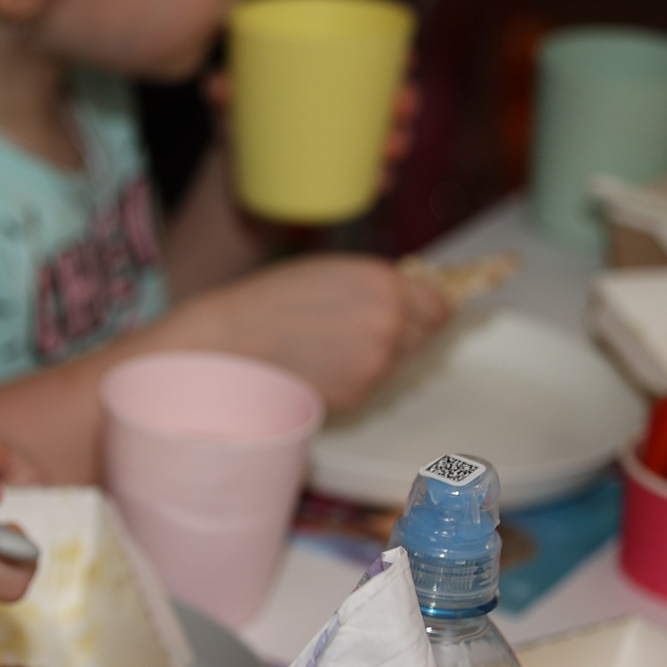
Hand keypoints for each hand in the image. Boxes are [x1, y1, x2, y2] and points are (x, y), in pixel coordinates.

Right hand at [167, 252, 448, 410]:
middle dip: (402, 332)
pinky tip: (318, 366)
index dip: (423, 308)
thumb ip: (380, 285)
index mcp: (384, 284)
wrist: (227, 347)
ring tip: (326, 346)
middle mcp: (390, 324)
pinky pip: (371, 385)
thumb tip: (417, 300)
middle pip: (425, 337)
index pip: (439, 306)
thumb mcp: (331, 271)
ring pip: (396, 363)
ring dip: (374, 356)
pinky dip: (353, 378)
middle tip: (355, 330)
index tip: (408, 312)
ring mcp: (376, 364)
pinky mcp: (358, 395)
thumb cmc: (268, 302)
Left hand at [206, 69, 418, 203]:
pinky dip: (376, 181)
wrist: (236, 198)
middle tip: (404, 105)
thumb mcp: (229, 118)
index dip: (397, 64)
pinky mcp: (338, 186)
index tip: (409, 60)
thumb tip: (217, 83)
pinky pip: (366, 181)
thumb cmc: (239, 142)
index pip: (372, 71)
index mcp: (326, 93)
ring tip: (394, 146)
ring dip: (398, 141)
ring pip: (384, 142)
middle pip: (387, 106)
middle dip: (404, 103)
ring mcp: (343, 154)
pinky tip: (382, 180)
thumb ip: (222, 99)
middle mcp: (342, 121)